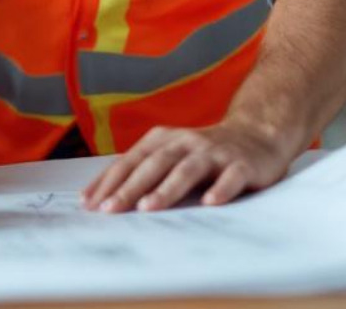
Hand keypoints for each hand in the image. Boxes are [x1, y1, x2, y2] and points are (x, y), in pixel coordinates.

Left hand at [81, 120, 294, 212]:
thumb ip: (142, 173)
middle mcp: (185, 143)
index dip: (108, 181)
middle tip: (109, 210)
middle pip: (153, 165)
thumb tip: (101, 198)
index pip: (130, 161)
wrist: (257, 135)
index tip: (88, 204)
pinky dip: (220, 189)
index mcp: (163, 141)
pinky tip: (210, 202)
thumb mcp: (170, 156)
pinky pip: (230, 177)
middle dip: (129, 188)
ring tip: (148, 207)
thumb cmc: (204, 154)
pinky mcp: (242, 164)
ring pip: (187, 170)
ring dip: (167, 188)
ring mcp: (214, 153)